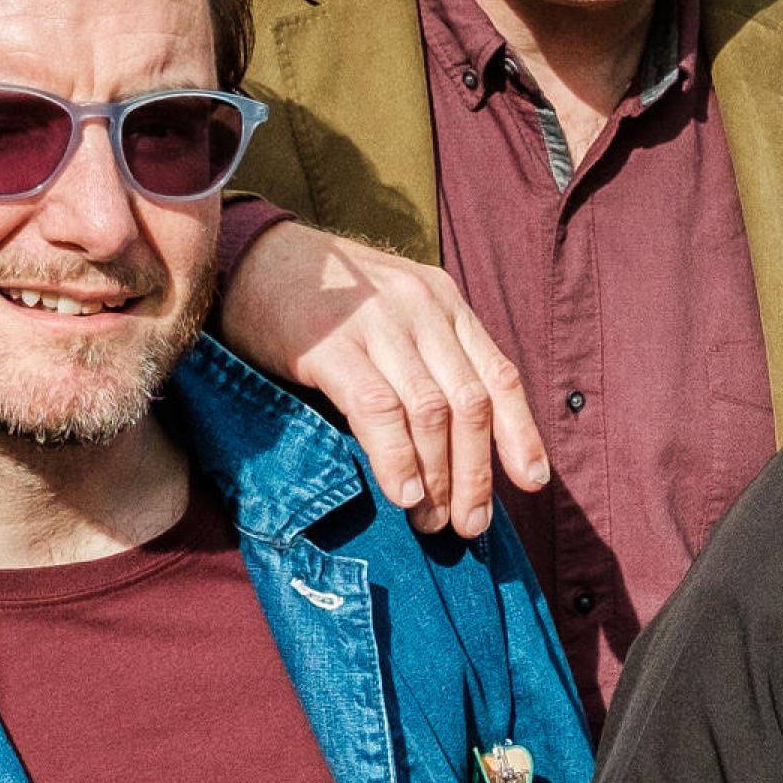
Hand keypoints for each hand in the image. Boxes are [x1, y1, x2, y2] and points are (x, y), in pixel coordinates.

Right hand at [218, 221, 547, 537]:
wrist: (249, 257)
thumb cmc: (322, 303)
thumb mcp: (393, 315)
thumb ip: (429, 361)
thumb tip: (459, 444)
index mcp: (446, 304)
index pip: (500, 376)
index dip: (521, 434)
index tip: (532, 482)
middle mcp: (422, 309)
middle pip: (471, 403)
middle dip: (477, 474)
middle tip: (471, 525)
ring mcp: (379, 324)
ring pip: (432, 413)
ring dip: (438, 477)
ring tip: (432, 522)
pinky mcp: (332, 345)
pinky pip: (379, 410)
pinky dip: (396, 458)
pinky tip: (403, 492)